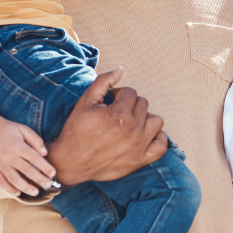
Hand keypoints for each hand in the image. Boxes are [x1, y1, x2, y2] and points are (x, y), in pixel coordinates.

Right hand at [0, 118, 56, 197]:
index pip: (35, 159)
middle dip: (39, 180)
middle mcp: (10, 157)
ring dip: (26, 188)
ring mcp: (0, 164)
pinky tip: (18, 193)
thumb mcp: (23, 129)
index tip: (53, 174)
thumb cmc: (8, 129)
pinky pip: (1, 181)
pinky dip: (9, 189)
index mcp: (18, 146)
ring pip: (14, 179)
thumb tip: (45, 153)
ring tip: (35, 192)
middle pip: (27, 171)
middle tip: (48, 185)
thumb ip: (35, 140)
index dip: (45, 167)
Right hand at [45, 68, 168, 185]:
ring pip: (156, 121)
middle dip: (130, 104)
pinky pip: (161, 145)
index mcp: (119, 114)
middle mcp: (132, 129)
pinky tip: (145, 134)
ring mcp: (138, 146)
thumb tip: (120, 69)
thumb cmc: (76, 131)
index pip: (131, 92)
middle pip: (143, 104)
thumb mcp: (85, 101)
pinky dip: (158, 138)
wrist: (70, 162)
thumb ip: (103, 82)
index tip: (109, 103)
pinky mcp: (140, 160)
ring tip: (130, 122)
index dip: (118, 95)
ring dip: (145, 118)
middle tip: (116, 113)